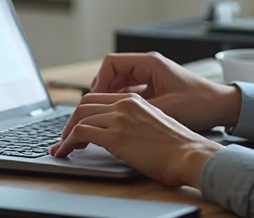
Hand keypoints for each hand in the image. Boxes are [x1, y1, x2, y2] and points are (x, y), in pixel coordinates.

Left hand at [49, 93, 222, 187]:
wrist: (191, 154)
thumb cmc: (180, 147)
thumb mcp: (156, 126)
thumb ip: (136, 124)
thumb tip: (123, 137)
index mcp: (136, 100)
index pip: (99, 98)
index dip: (84, 112)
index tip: (78, 126)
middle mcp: (125, 104)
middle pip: (85, 104)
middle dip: (71, 121)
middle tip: (66, 137)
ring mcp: (119, 118)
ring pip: (79, 117)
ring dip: (66, 133)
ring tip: (63, 147)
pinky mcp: (115, 135)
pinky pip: (79, 133)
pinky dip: (67, 142)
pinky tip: (65, 152)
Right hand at [88, 52, 242, 130]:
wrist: (223, 106)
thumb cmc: (200, 104)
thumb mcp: (166, 108)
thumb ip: (138, 109)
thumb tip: (112, 116)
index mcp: (150, 63)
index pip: (111, 63)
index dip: (99, 81)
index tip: (94, 100)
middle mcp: (149, 65)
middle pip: (113, 72)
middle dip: (101, 90)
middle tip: (95, 110)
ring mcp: (152, 75)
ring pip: (120, 82)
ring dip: (111, 96)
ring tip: (104, 115)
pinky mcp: (156, 86)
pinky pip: (131, 90)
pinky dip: (122, 100)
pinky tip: (119, 116)